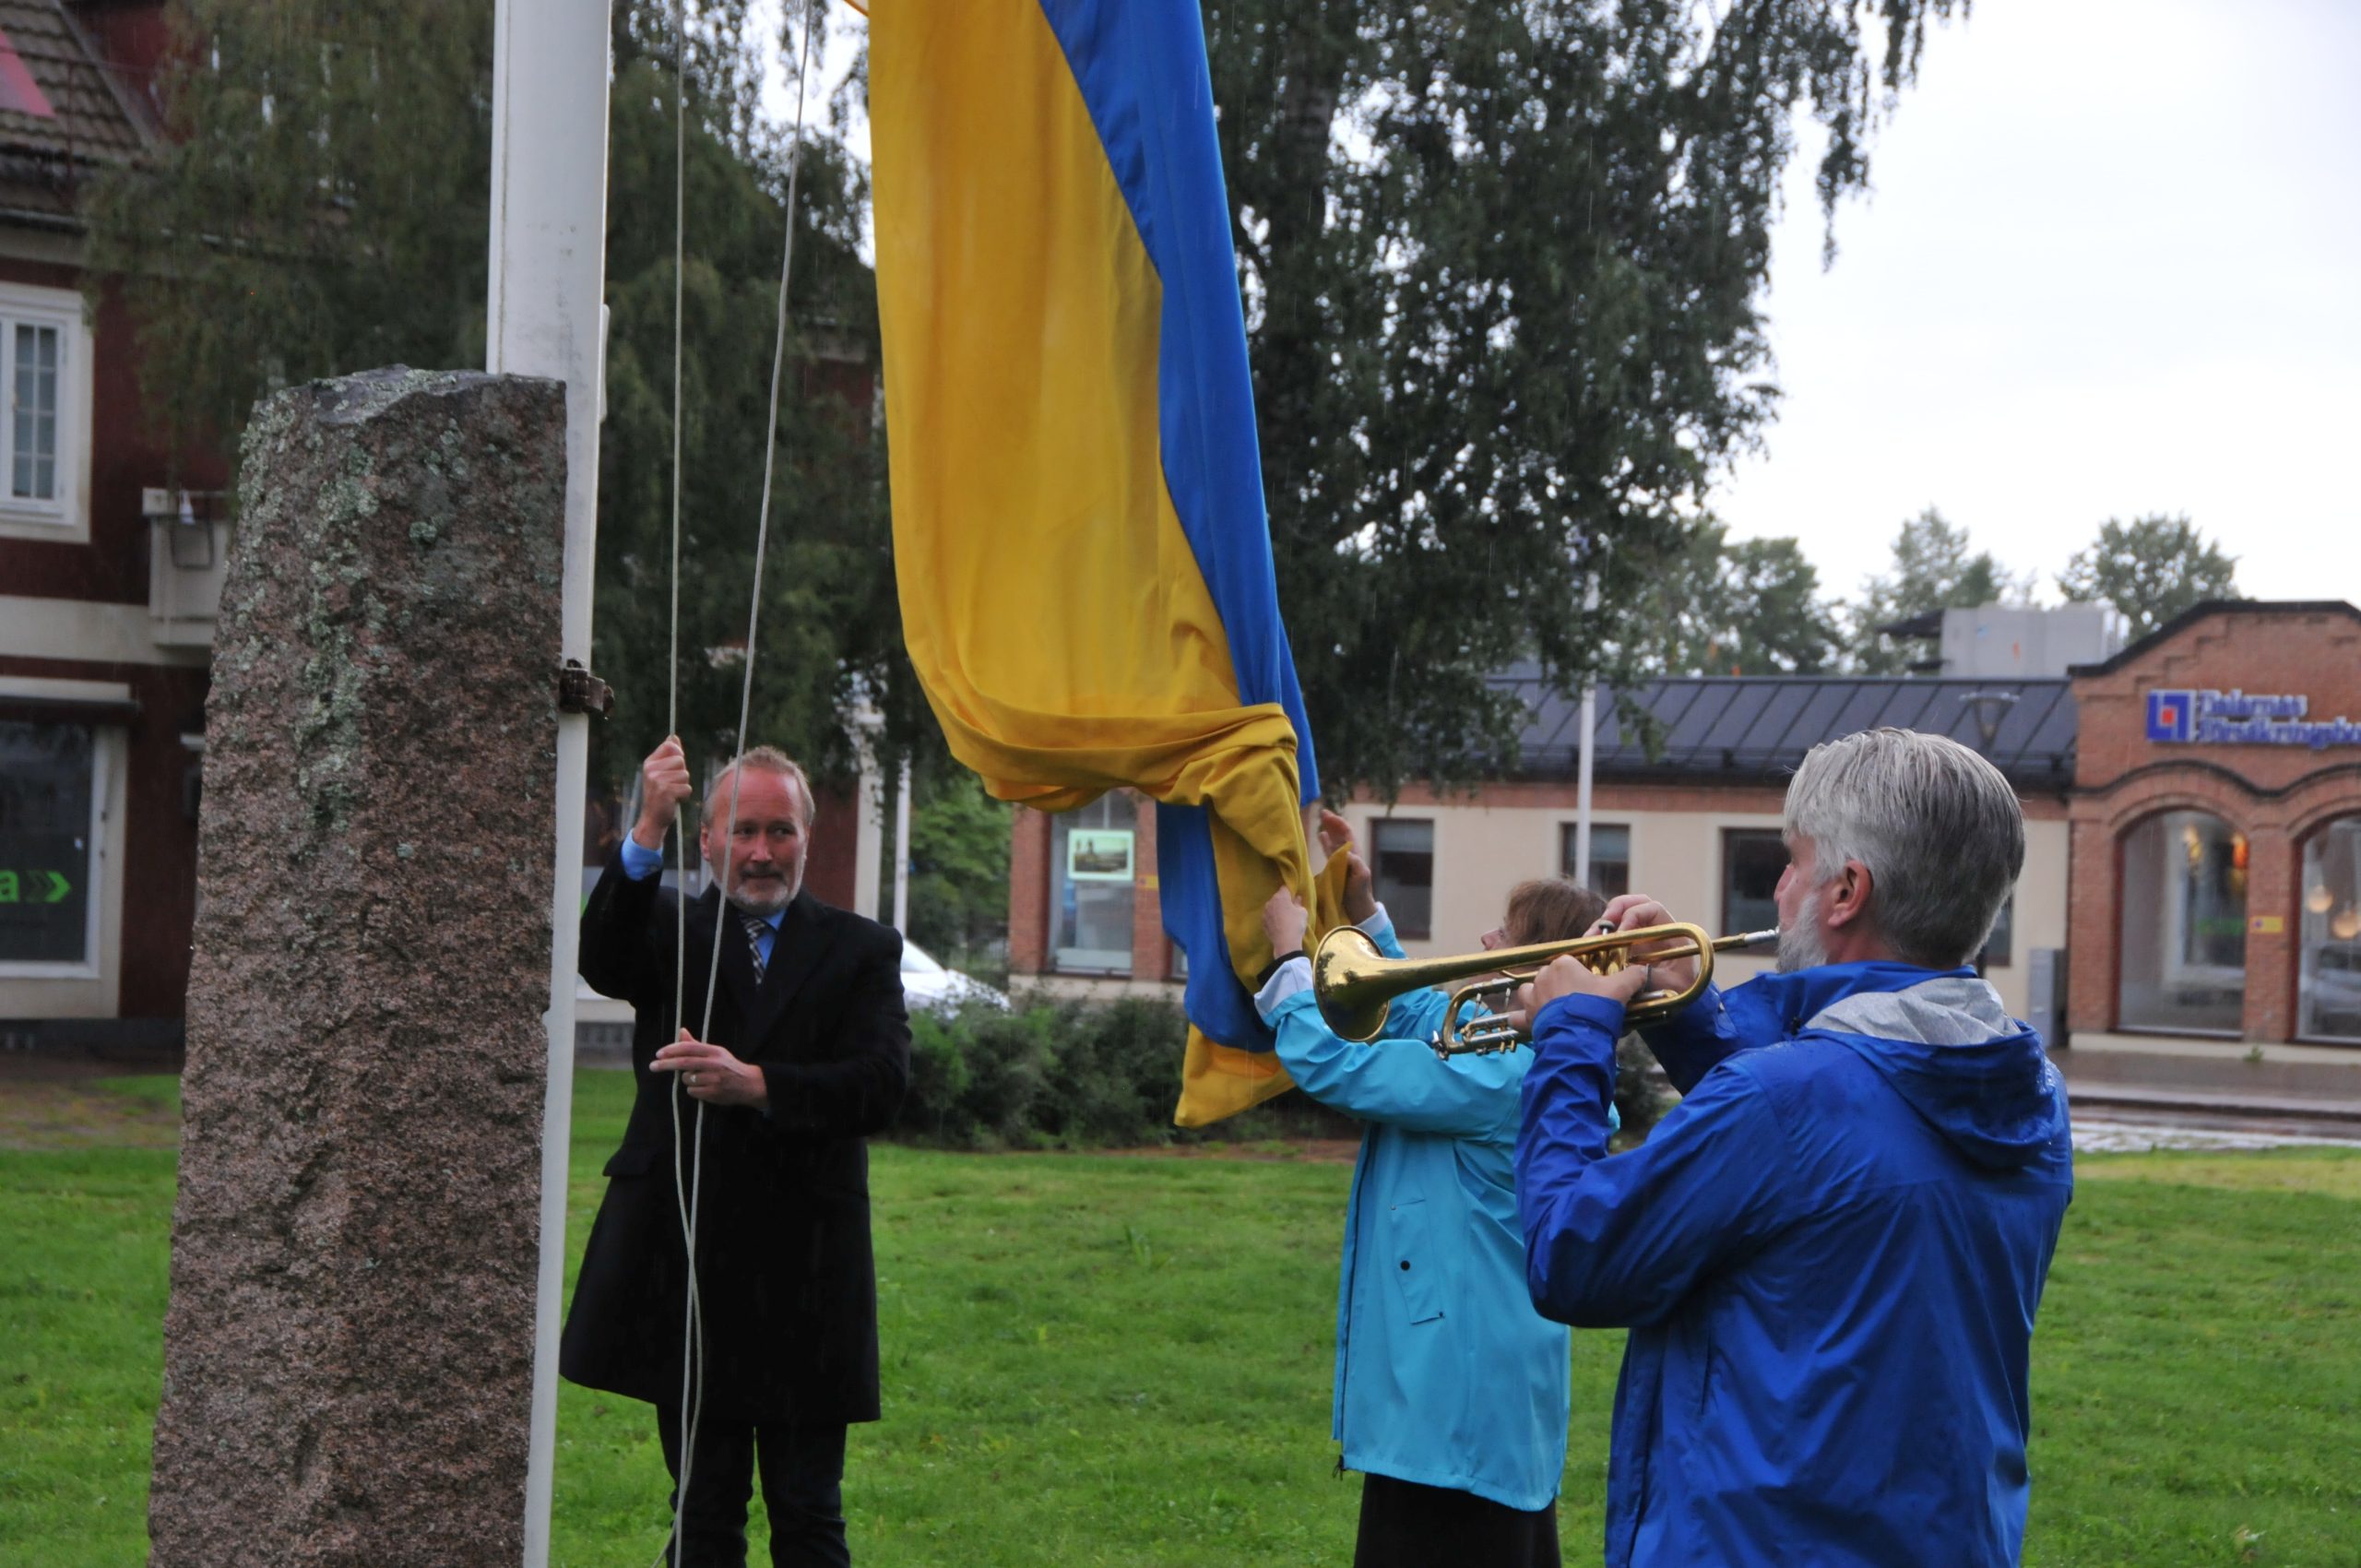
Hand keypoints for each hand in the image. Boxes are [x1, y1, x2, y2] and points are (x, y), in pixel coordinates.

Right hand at [632, 736, 693, 850]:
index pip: (670, 745)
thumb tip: (674, 736)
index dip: (678, 753)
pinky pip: (687, 788)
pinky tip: (674, 799)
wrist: (653, 818)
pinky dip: (684, 795)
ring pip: (685, 774)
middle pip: (680, 760)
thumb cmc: (660, 793)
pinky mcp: (665, 791)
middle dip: (682, 773)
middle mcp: (651, 769)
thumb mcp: (661, 771)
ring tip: (673, 792)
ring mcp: (657, 780)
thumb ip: (668, 754)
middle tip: (672, 784)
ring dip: (683, 785)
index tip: (674, 766)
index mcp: (649, 762)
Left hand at [653, 1029, 769, 1109]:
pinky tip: (703, 1088)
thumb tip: (681, 1031)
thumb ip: (696, 1044)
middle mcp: (714, 1064)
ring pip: (687, 1079)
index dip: (672, 1050)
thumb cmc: (728, 1066)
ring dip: (686, 1079)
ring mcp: (714, 1079)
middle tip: (652, 1066)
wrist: (749, 1084)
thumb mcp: (715, 1052)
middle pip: (684, 1062)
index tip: (658, 1054)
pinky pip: (692, 1091)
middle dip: (665, 1064)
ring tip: (698, 1079)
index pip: (689, 1048)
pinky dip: (693, 1090)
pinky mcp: (713, 1093)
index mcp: (714, 1051)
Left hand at [1261, 887, 1308, 957]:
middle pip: (1277, 898)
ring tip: (1283, 918)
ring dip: (1276, 910)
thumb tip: (1297, 898)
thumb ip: (1298, 903)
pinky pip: (1269, 916)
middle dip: (1283, 901)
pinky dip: (1272, 918)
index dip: (1290, 892)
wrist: (1285, 942)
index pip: (1285, 888)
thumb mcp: (1302, 912)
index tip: (1294, 898)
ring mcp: (1265, 912)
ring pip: (1272, 907)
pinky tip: (1278, 925)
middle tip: (1290, 909)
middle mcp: (1270, 902)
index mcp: (1280, 897)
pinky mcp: (1262, 922)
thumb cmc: (1296, 924)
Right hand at [1314, 810, 1377, 922]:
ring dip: (1329, 829)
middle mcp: (1348, 854)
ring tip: (1322, 821)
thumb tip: (1344, 850)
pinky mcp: (1335, 867)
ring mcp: (1341, 860)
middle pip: (1340, 833)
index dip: (1338, 822)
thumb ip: (1355, 861)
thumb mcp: (1361, 875)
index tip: (1328, 815)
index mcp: (1355, 852)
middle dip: (1332, 822)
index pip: (1347, 832)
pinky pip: (1329, 851)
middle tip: (1322, 813)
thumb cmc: (1360, 891)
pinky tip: (1321, 836)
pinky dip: (1325, 842)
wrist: (1357, 906)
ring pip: (1334, 840)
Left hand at [1514, 953, 1650, 1019]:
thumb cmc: (1597, 1007)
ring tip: (1555, 1010)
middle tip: (1578, 1002)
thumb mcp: (1620, 988)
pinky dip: (1522, 1019)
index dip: (1581, 975)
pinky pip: (1518, 1017)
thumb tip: (1643, 969)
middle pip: (1552, 976)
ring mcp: (1532, 997)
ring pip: (1531, 991)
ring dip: (1540, 998)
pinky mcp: (1526, 1017)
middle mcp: (1543, 976)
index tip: (1590, 988)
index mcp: (1563, 964)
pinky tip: (1529, 1023)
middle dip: (1562, 987)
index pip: (1571, 963)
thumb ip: (1632, 975)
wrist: (1579, 1037)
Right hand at [1590, 893, 1698, 994]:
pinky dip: (1597, 938)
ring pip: (1617, 918)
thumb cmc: (1680, 993)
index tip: (1621, 932)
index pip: (1653, 909)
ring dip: (1601, 924)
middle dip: (1615, 909)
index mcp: (1670, 933)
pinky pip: (1608, 935)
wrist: (1676, 1003)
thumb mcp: (1670, 985)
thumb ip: (1652, 976)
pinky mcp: (1623, 948)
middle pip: (1633, 905)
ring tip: (1589, 937)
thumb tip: (1630, 970)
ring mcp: (1637, 937)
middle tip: (1603, 923)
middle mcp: (1652, 930)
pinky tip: (1587, 947)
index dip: (1636, 913)